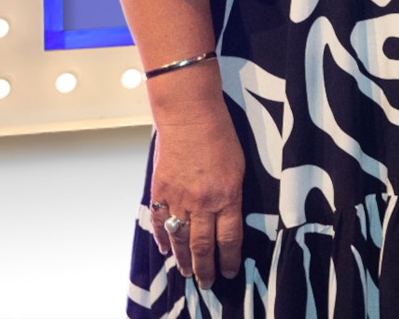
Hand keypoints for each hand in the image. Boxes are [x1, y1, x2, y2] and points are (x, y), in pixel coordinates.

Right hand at [148, 109, 245, 286]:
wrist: (189, 116)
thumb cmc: (220, 136)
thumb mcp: (238, 167)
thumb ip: (232, 195)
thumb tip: (227, 219)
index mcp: (227, 195)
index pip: (229, 238)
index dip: (229, 260)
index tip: (229, 273)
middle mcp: (202, 202)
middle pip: (203, 246)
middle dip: (206, 269)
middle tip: (206, 283)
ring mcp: (178, 199)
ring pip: (180, 239)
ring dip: (184, 260)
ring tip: (187, 273)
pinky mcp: (160, 192)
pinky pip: (160, 223)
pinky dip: (162, 239)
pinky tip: (166, 250)